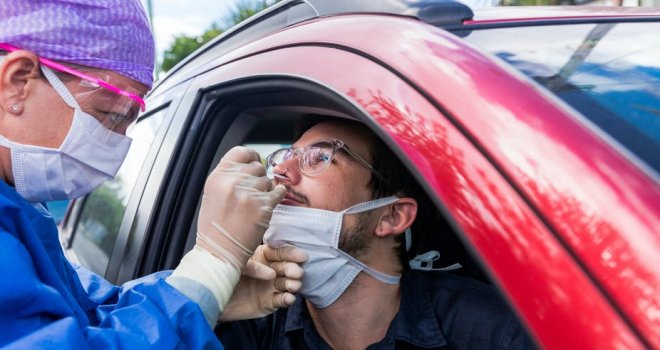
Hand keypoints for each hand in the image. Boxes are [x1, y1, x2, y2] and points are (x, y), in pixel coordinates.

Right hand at [196, 146, 285, 269]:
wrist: (219, 252)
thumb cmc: (215, 226)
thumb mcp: (214, 194)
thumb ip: (229, 177)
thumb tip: (250, 164)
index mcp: (218, 176)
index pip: (241, 152)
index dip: (251, 156)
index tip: (255, 162)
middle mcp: (233, 181)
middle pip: (257, 167)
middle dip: (258, 178)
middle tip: (253, 192)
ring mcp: (249, 193)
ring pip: (268, 181)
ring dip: (266, 190)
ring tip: (256, 203)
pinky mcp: (263, 206)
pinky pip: (278, 192)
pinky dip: (278, 195)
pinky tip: (271, 202)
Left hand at [219, 245, 307, 320]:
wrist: (211, 297)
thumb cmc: (222, 274)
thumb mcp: (235, 264)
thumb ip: (253, 267)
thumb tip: (271, 273)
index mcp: (263, 255)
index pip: (280, 252)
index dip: (291, 254)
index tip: (301, 256)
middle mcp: (270, 270)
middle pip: (286, 267)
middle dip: (293, 269)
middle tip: (296, 273)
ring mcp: (271, 286)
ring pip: (286, 284)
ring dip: (292, 284)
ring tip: (294, 286)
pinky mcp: (269, 302)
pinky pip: (281, 300)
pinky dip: (286, 299)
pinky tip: (289, 298)